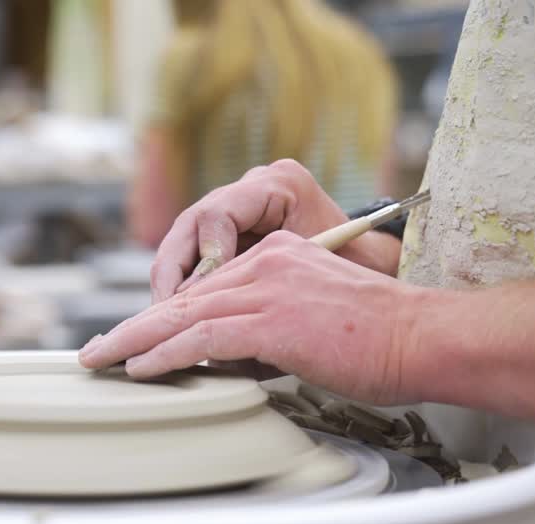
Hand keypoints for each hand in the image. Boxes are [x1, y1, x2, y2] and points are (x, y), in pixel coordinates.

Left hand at [80, 231, 427, 405]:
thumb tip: (231, 361)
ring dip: (135, 342)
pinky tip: (140, 370)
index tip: (134, 338)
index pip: (207, 289)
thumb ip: (270, 331)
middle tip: (98, 350)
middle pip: (185, 298)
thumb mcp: (316, 324)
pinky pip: (202, 338)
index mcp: (278, 257)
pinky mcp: (271, 319)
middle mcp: (267, 262)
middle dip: (134, 328)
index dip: (163, 315)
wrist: (423, 338)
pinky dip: (166, 355)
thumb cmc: (382, 342)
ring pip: (183, 315)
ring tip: (101, 361)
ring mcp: (268, 288)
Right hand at [150, 159, 401, 302]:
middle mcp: (253, 187)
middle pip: (188, 229)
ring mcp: (239, 206)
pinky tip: (176, 321)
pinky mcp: (232, 231)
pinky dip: (184, 290)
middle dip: (171, 278)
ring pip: (183, 244)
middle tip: (163, 317)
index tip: (196, 300)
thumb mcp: (317, 277)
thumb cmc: (357, 271)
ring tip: (162, 324)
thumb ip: (268, 290)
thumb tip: (216, 327)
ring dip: (170, 287)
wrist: (372, 267)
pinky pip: (193, 258)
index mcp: (280, 185)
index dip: (201, 261)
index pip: (216, 216)